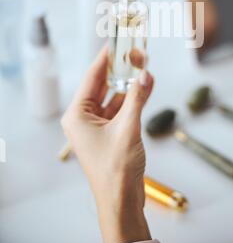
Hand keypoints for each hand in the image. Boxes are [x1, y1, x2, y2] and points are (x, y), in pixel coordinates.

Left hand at [61, 46, 153, 242]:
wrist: (121, 201)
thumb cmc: (116, 169)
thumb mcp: (128, 127)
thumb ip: (137, 97)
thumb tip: (146, 74)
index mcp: (77, 114)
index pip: (92, 77)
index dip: (105, 58)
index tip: (116, 41)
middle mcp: (83, 118)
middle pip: (102, 85)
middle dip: (120, 69)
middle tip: (135, 52)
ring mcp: (96, 127)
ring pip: (113, 97)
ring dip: (129, 84)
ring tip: (144, 66)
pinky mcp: (110, 134)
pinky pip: (120, 109)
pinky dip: (132, 99)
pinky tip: (145, 87)